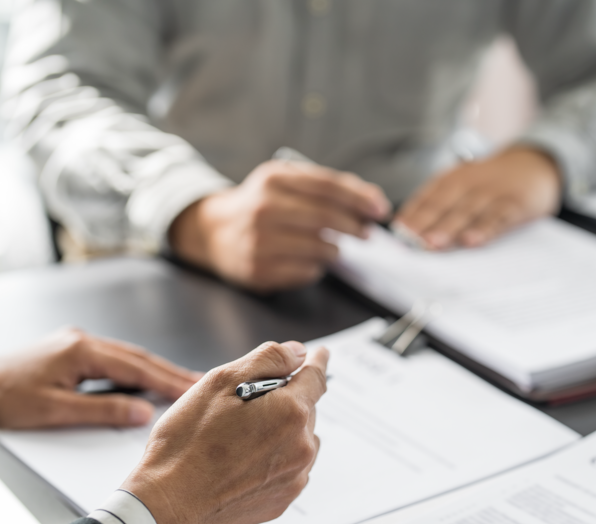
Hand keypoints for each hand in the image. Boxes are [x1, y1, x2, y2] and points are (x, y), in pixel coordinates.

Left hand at [0, 329, 200, 428]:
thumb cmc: (3, 398)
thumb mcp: (56, 411)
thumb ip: (103, 411)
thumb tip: (142, 411)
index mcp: (82, 350)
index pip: (138, 367)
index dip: (169, 380)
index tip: (195, 388)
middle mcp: (81, 341)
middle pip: (137, 357)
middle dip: (170, 372)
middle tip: (199, 384)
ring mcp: (74, 344)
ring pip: (125, 357)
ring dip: (153, 371)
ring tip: (180, 383)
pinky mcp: (67, 351)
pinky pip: (111, 359)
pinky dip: (133, 370)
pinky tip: (143, 379)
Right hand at [121, 340, 328, 523]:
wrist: (170, 505)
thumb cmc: (187, 444)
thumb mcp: (220, 382)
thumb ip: (267, 360)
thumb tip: (297, 353)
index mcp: (291, 412)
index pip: (316, 377)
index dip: (315, 362)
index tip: (319, 355)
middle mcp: (302, 446)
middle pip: (304, 409)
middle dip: (283, 400)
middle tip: (244, 406)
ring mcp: (295, 476)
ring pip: (298, 440)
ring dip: (281, 431)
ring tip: (240, 438)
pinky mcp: (283, 499)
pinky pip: (289, 468)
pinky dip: (274, 458)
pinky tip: (242, 461)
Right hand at [169, 160, 390, 291]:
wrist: (215, 231)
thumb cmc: (262, 205)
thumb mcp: (285, 182)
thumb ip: (325, 187)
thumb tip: (372, 202)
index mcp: (273, 180)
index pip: (327, 187)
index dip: (359, 198)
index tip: (380, 209)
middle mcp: (263, 209)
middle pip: (325, 218)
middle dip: (354, 227)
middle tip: (367, 233)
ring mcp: (259, 242)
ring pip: (319, 248)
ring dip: (335, 250)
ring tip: (334, 247)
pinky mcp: (259, 270)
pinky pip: (306, 271)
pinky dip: (316, 267)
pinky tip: (309, 260)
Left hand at [395, 145, 561, 249]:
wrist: (536, 163)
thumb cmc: (492, 182)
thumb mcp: (464, 185)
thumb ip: (440, 205)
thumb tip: (408, 232)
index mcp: (452, 179)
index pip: (427, 197)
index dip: (412, 214)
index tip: (397, 233)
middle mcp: (469, 184)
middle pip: (444, 205)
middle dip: (425, 223)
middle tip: (410, 241)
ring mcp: (492, 193)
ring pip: (467, 212)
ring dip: (449, 228)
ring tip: (433, 244)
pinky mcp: (514, 204)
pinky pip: (497, 218)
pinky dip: (484, 230)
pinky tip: (472, 242)